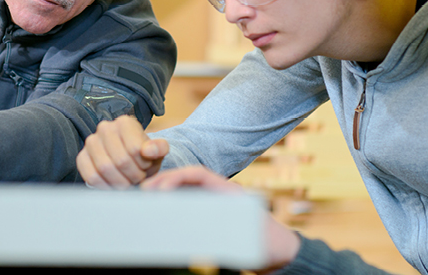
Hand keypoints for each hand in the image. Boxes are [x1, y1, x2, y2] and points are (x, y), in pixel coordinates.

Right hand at [77, 115, 168, 188]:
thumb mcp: (158, 151)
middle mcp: (105, 128)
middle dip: (133, 175)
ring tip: (128, 182)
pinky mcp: (82, 157)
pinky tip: (114, 186)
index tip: (146, 167)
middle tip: (138, 178)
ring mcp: (91, 142)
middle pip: (120, 160)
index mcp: (125, 122)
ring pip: (105, 168)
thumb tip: (148, 150)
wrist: (130, 161)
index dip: (143, 165)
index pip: (134, 149)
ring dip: (120, 182)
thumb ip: (159, 148)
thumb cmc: (144, 156)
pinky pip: (91, 176)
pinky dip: (105, 186)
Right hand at [142, 166, 301, 271]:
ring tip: (148, 201)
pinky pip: (190, 205)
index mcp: (229, 191)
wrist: (282, 253)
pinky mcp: (213, 217)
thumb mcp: (250, 238)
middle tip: (145, 193)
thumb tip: (201, 233)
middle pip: (188, 180)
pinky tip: (161, 213)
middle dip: (165, 183)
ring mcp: (216, 204)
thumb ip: (230, 234)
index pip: (199, 174)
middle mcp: (221, 194)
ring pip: (186, 192)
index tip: (160, 188)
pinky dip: (174, 205)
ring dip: (167, 193)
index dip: (177, 177)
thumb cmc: (269, 243)